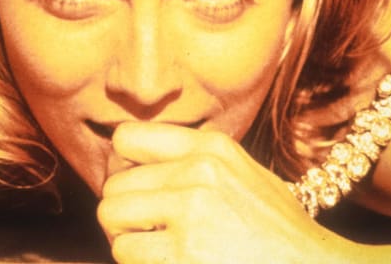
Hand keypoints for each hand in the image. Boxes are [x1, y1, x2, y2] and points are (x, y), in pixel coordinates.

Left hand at [97, 121, 353, 263]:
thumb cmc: (280, 232)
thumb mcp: (247, 175)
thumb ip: (197, 162)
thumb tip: (137, 166)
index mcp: (212, 148)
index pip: (127, 139)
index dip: (123, 170)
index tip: (136, 193)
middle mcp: (199, 171)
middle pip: (113, 187)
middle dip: (124, 215)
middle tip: (149, 234)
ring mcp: (192, 211)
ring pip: (111, 220)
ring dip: (129, 242)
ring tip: (161, 251)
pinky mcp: (185, 252)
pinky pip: (125, 253)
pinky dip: (141, 263)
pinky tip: (172, 263)